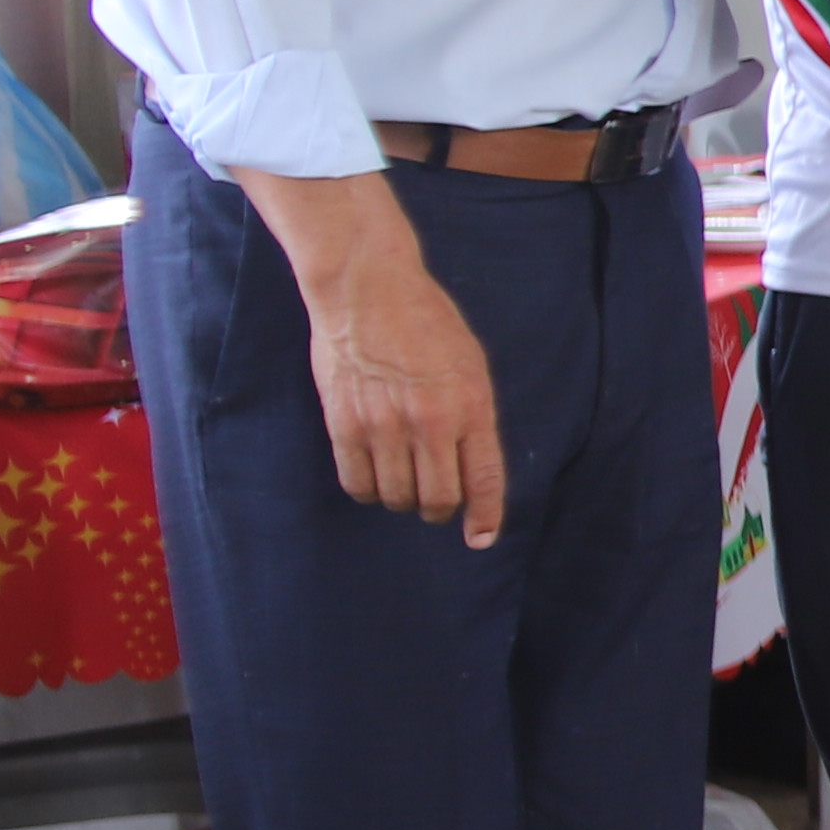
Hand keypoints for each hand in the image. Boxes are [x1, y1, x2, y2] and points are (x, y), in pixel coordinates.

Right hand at [240, 175, 503, 544]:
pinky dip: (369, 489)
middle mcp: (430, 422)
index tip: (480, 538)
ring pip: (396, 497)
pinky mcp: (344, 425)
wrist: (368, 291)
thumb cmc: (426, 323)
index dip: (484, 517)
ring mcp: (385, 426)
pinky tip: (375, 474)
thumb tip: (472, 468)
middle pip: (438, 499)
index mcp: (471, 406)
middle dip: (440, 510)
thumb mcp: (471, 365)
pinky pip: (357, 483)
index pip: (484, 480)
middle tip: (437, 501)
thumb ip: (474, 417)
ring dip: (403, 499)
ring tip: (404, 478)